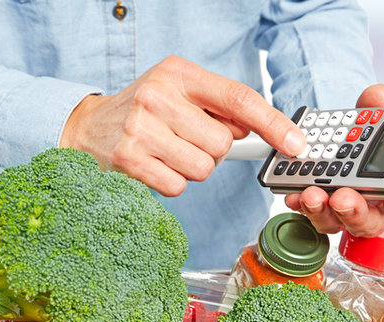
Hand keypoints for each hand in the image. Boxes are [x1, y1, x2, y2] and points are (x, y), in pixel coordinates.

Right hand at [60, 55, 305, 195]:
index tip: (295, 143)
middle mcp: (159, 96)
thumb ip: (221, 106)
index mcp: (179, 73)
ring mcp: (141, 129)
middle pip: (222, 143)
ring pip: (203, 167)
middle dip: (213, 149)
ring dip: (193, 167)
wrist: (87, 127)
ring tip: (169, 151)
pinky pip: (179, 186)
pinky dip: (173, 182)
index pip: (239, 98)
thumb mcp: (181, 92)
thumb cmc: (145, 110)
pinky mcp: (130, 160)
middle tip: (187, 138)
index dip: (272, 123)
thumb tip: (262, 132)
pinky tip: (154, 165)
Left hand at [284, 84, 383, 236]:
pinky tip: (293, 192)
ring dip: (322, 209)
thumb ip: (377, 106)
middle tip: (341, 197)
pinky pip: (313, 213)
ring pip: (336, 221)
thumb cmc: (366, 139)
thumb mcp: (373, 117)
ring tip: (311, 193)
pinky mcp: (321, 212)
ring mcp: (345, 214)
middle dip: (353, 210)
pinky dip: (302, 204)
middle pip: (367, 220)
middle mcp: (372, 209)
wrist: (338, 141)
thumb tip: (379, 94)